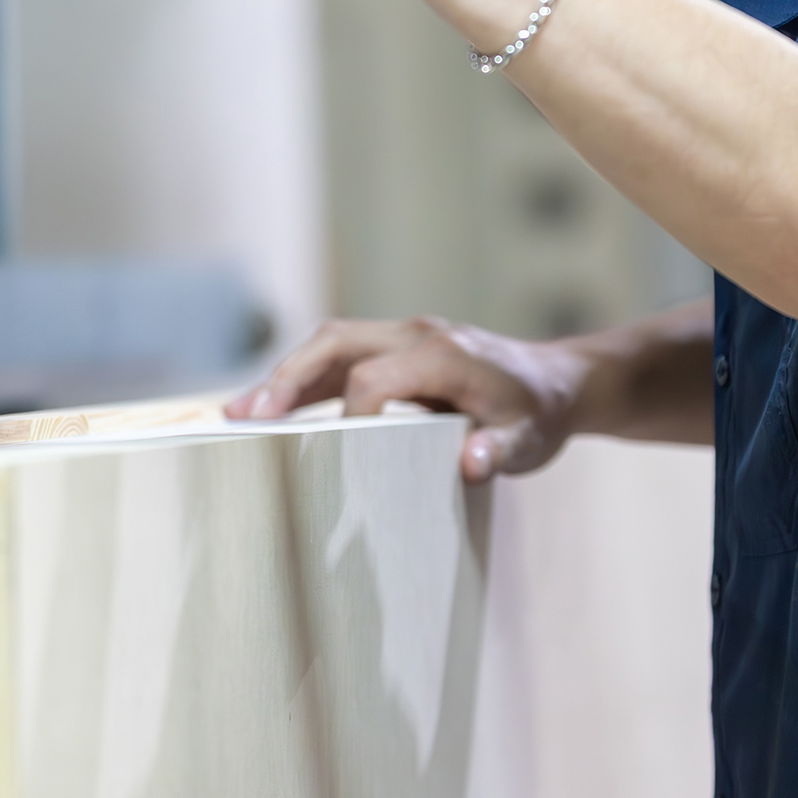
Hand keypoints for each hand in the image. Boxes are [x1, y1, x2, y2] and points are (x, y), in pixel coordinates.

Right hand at [224, 316, 590, 483]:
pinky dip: (305, 381)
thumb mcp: (530, 440)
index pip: (373, 376)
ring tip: (238, 415)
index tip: (334, 458)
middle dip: (286, 379)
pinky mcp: (396, 351)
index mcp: (443, 353)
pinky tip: (271, 410)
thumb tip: (470, 463)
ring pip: (330, 344)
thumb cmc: (541, 414)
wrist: (559, 383)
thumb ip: (501, 451)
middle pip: (334, 342)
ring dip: (285, 376)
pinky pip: (341, 357)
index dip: (347, 416)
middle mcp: (417, 334)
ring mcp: (404, 337)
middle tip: (244, 418)